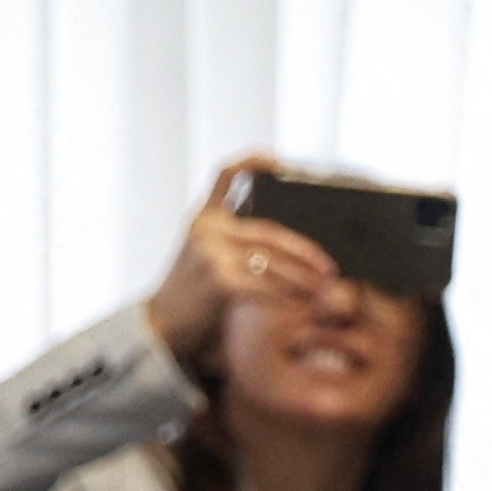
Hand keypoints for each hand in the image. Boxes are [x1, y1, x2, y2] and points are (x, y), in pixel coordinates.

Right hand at [145, 155, 342, 367]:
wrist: (161, 327)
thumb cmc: (194, 297)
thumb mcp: (207, 258)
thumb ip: (237, 244)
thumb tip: (295, 252)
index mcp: (204, 218)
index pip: (227, 175)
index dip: (254, 162)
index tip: (282, 163)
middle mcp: (207, 229)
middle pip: (271, 232)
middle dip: (306, 253)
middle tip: (330, 269)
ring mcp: (212, 252)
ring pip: (275, 262)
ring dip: (305, 280)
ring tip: (325, 291)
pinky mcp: (221, 280)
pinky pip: (270, 287)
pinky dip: (291, 298)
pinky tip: (305, 306)